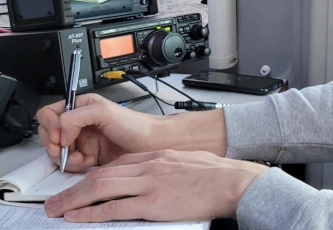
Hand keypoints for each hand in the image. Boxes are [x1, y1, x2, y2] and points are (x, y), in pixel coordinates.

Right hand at [36, 94, 162, 171]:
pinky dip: (76, 165)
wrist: (152, 144)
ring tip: (83, 158)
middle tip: (66, 152)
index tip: (61, 138)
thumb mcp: (104, 112)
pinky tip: (90, 162)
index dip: (50, 127)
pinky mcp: (87, 155)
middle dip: (56, 146)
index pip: (49, 114)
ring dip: (67, 158)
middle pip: (49, 134)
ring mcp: (82, 140)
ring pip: (57, 152)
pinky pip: (69, 163)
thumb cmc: (135, 125)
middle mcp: (78, 123)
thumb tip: (61, 132)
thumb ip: (76, 117)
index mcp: (80, 107)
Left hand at [44, 150, 267, 221]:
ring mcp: (150, 184)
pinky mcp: (154, 203)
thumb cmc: (218, 176)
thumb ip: (168, 169)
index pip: (116, 165)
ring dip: (74, 200)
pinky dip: (92, 213)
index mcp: (158, 157)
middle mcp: (149, 166)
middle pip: (101, 175)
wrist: (234, 182)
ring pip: (101, 188)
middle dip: (73, 189)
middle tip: (55, 201)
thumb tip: (158, 180)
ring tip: (57, 210)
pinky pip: (115, 208)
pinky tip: (78, 217)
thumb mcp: (188, 163)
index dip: (93, 177)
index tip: (80, 187)